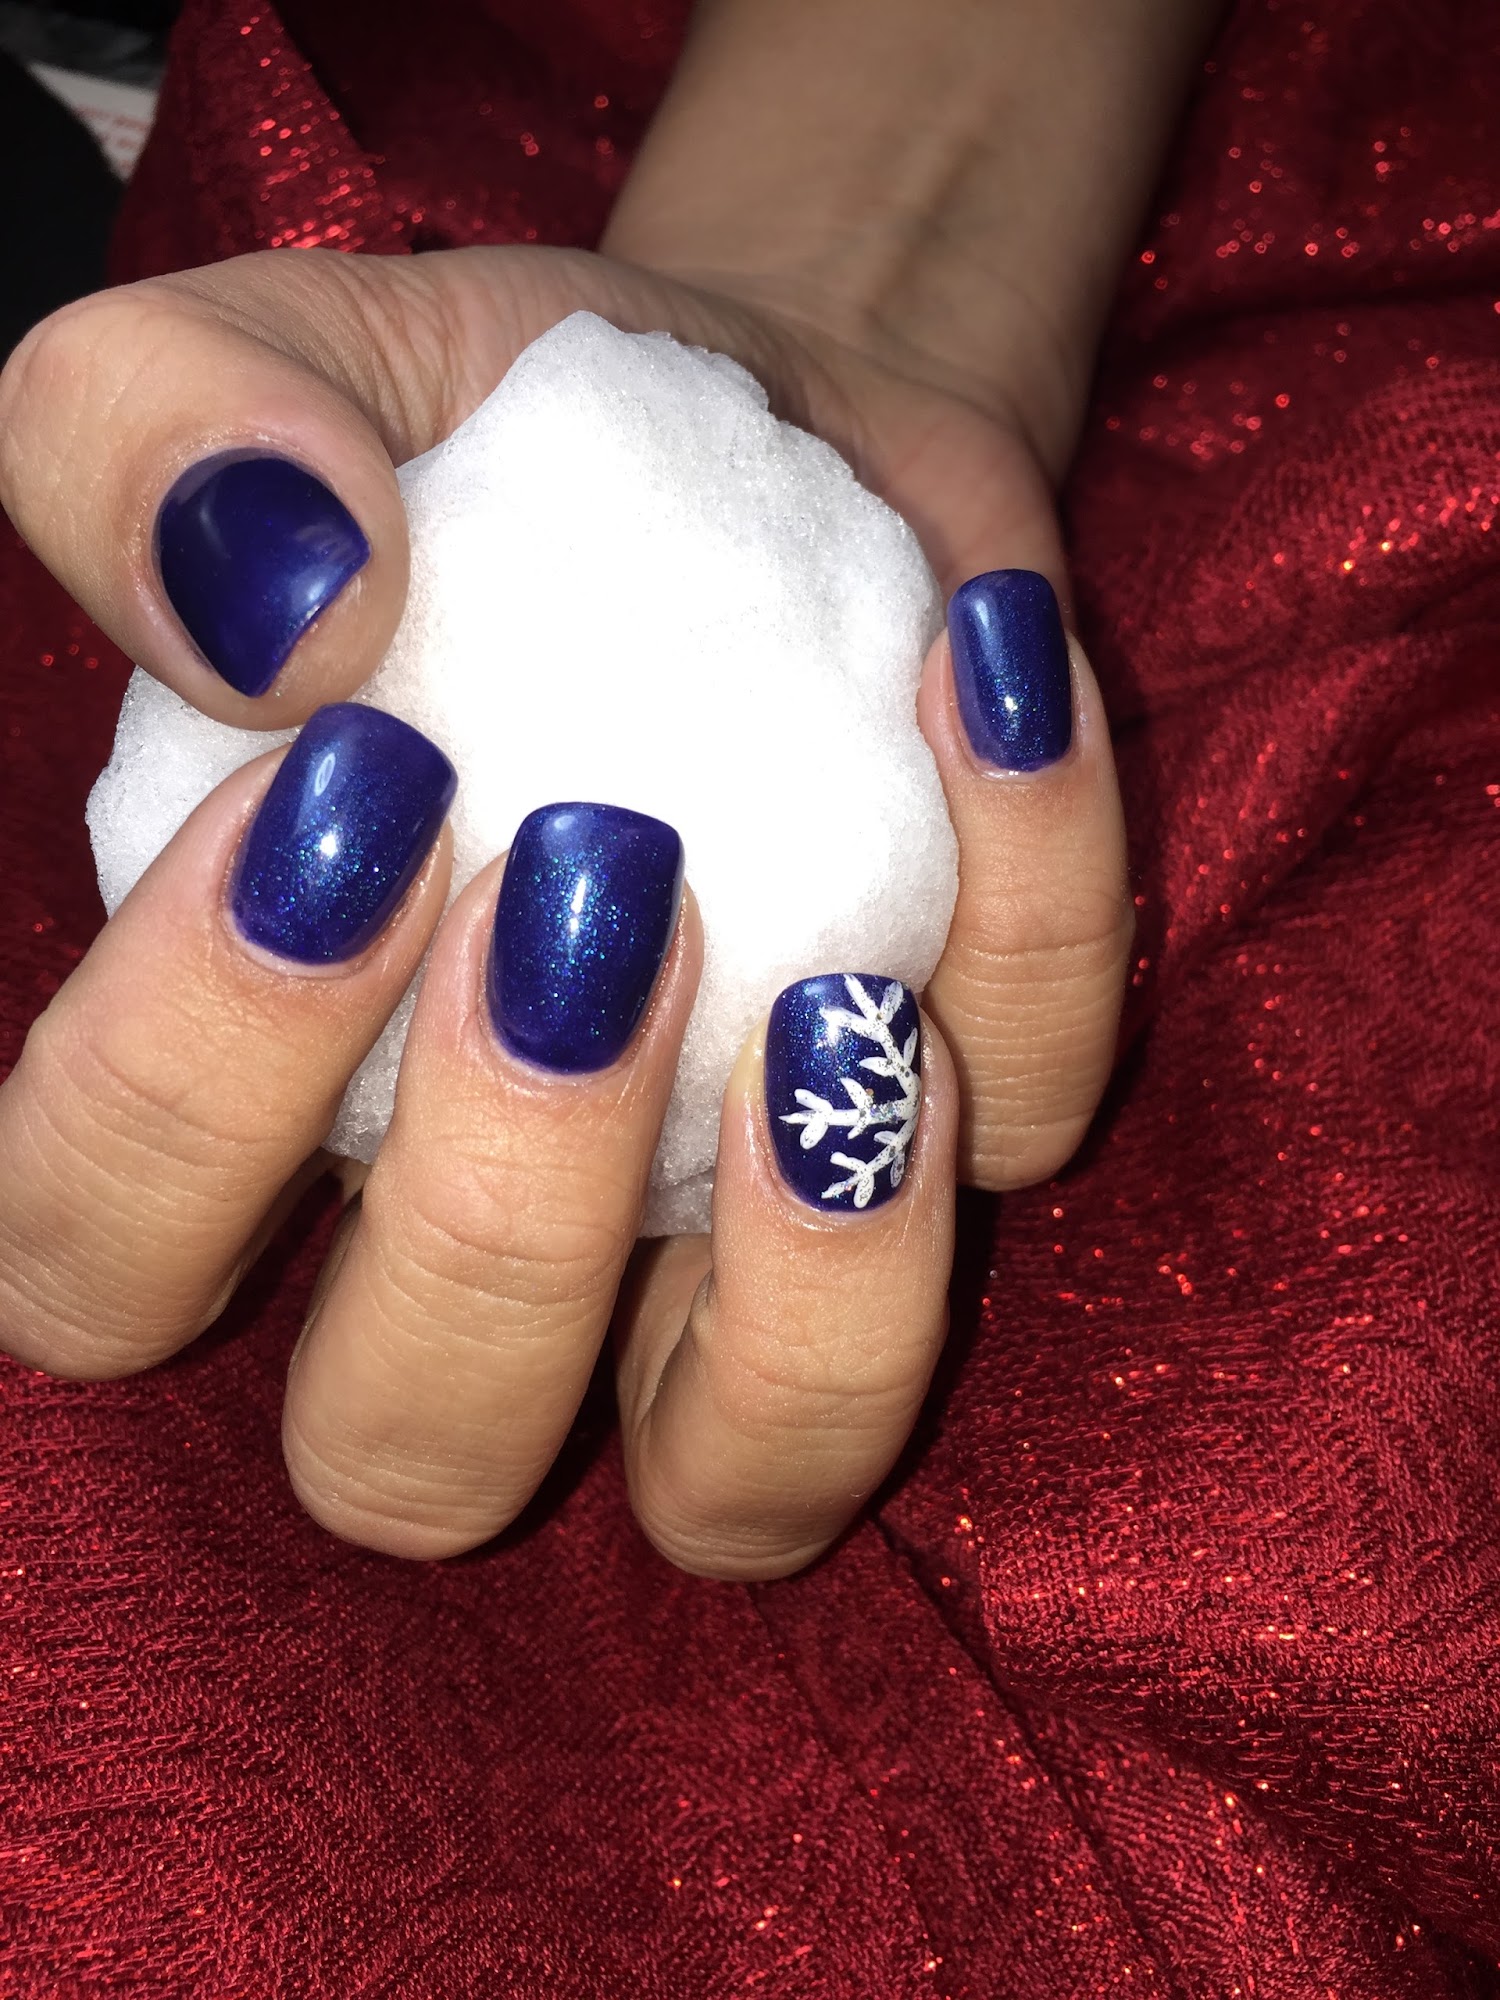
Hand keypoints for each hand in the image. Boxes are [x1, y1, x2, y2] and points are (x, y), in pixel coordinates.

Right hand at [0, 244, 1128, 1574]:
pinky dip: (1035, 928)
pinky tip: (981, 686)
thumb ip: (157, 447)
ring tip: (829, 984)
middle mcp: (484, 1225)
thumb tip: (279, 627)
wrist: (765, 415)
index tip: (343, 800)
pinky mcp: (966, 1121)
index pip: (98, 1260)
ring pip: (750, 1481)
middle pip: (410, 1451)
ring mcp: (737, 1224)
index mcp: (258, 1088)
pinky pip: (1029, 1129)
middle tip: (586, 887)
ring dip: (806, 1296)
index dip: (176, 1103)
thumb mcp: (287, 374)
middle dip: (488, 1228)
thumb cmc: (486, 438)